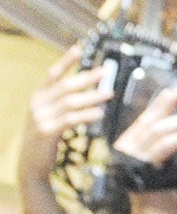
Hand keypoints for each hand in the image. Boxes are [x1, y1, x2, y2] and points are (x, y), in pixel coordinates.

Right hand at [18, 48, 103, 213]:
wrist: (30, 164)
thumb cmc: (44, 141)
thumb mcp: (49, 118)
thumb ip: (60, 105)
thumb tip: (81, 92)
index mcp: (38, 98)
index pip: (53, 75)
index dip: (65, 61)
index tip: (78, 49)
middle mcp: (37, 104)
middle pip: (65, 86)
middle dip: (85, 78)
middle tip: (104, 72)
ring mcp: (40, 117)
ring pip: (69, 102)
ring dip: (91, 96)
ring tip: (109, 93)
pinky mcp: (46, 132)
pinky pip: (69, 120)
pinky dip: (85, 116)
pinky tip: (99, 114)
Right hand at [110, 85, 176, 213]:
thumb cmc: (160, 199)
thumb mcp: (162, 169)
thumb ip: (165, 152)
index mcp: (130, 148)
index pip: (145, 119)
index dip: (160, 104)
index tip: (175, 91)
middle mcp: (127, 151)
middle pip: (147, 121)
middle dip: (167, 106)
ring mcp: (133, 161)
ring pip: (153, 133)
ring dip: (175, 122)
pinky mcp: (143, 172)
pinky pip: (159, 151)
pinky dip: (173, 140)